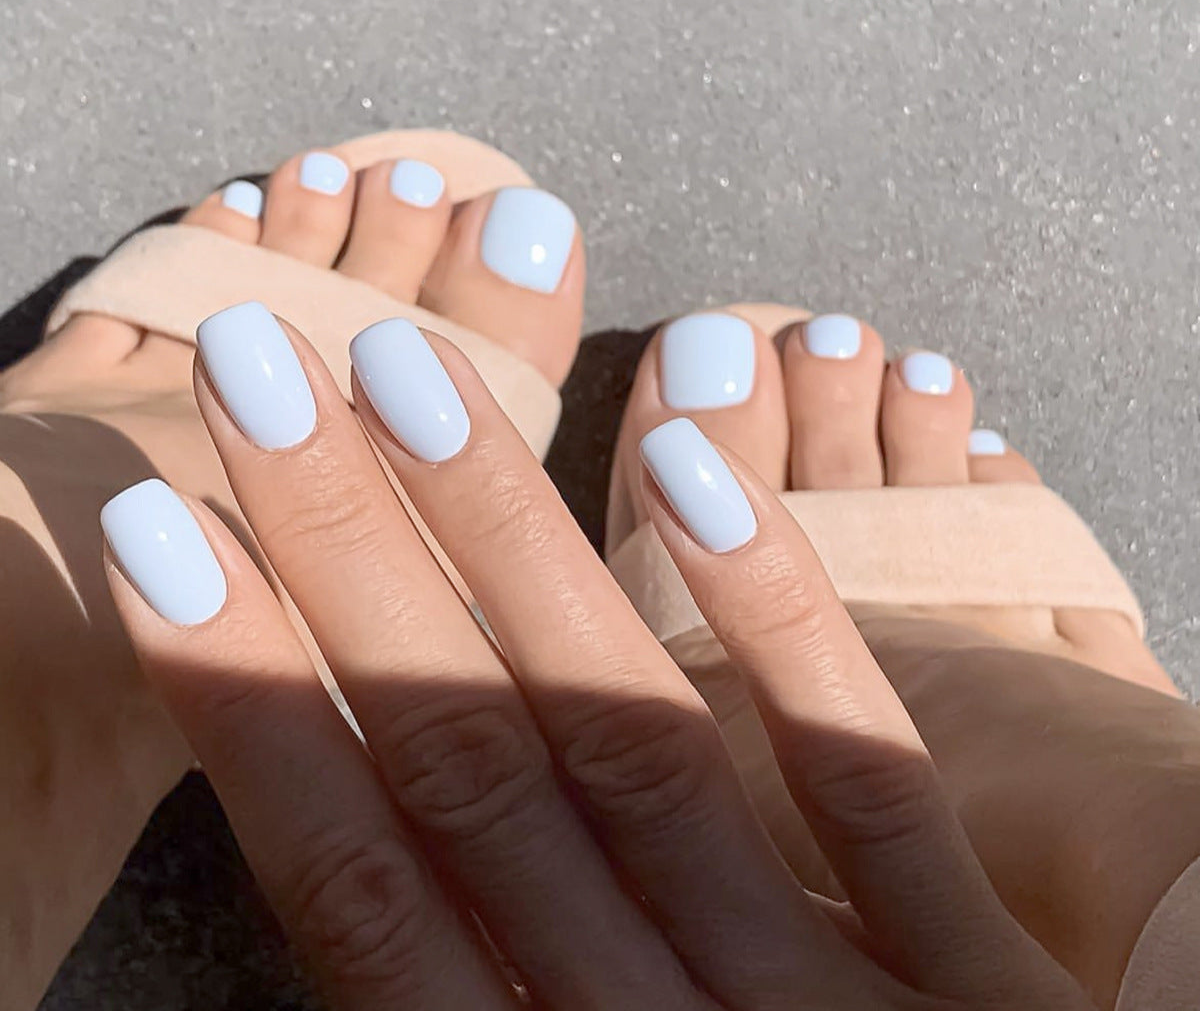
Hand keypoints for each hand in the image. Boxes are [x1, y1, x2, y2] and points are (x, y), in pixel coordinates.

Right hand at [103, 311, 1092, 1009]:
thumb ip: (462, 985)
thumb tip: (348, 795)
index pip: (355, 871)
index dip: (247, 695)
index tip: (160, 525)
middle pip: (471, 762)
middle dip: (349, 557)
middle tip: (263, 376)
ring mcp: (822, 1010)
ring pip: (634, 738)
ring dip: (512, 542)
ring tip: (413, 378)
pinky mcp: (973, 986)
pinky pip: (868, 785)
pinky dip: (773, 621)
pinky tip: (686, 466)